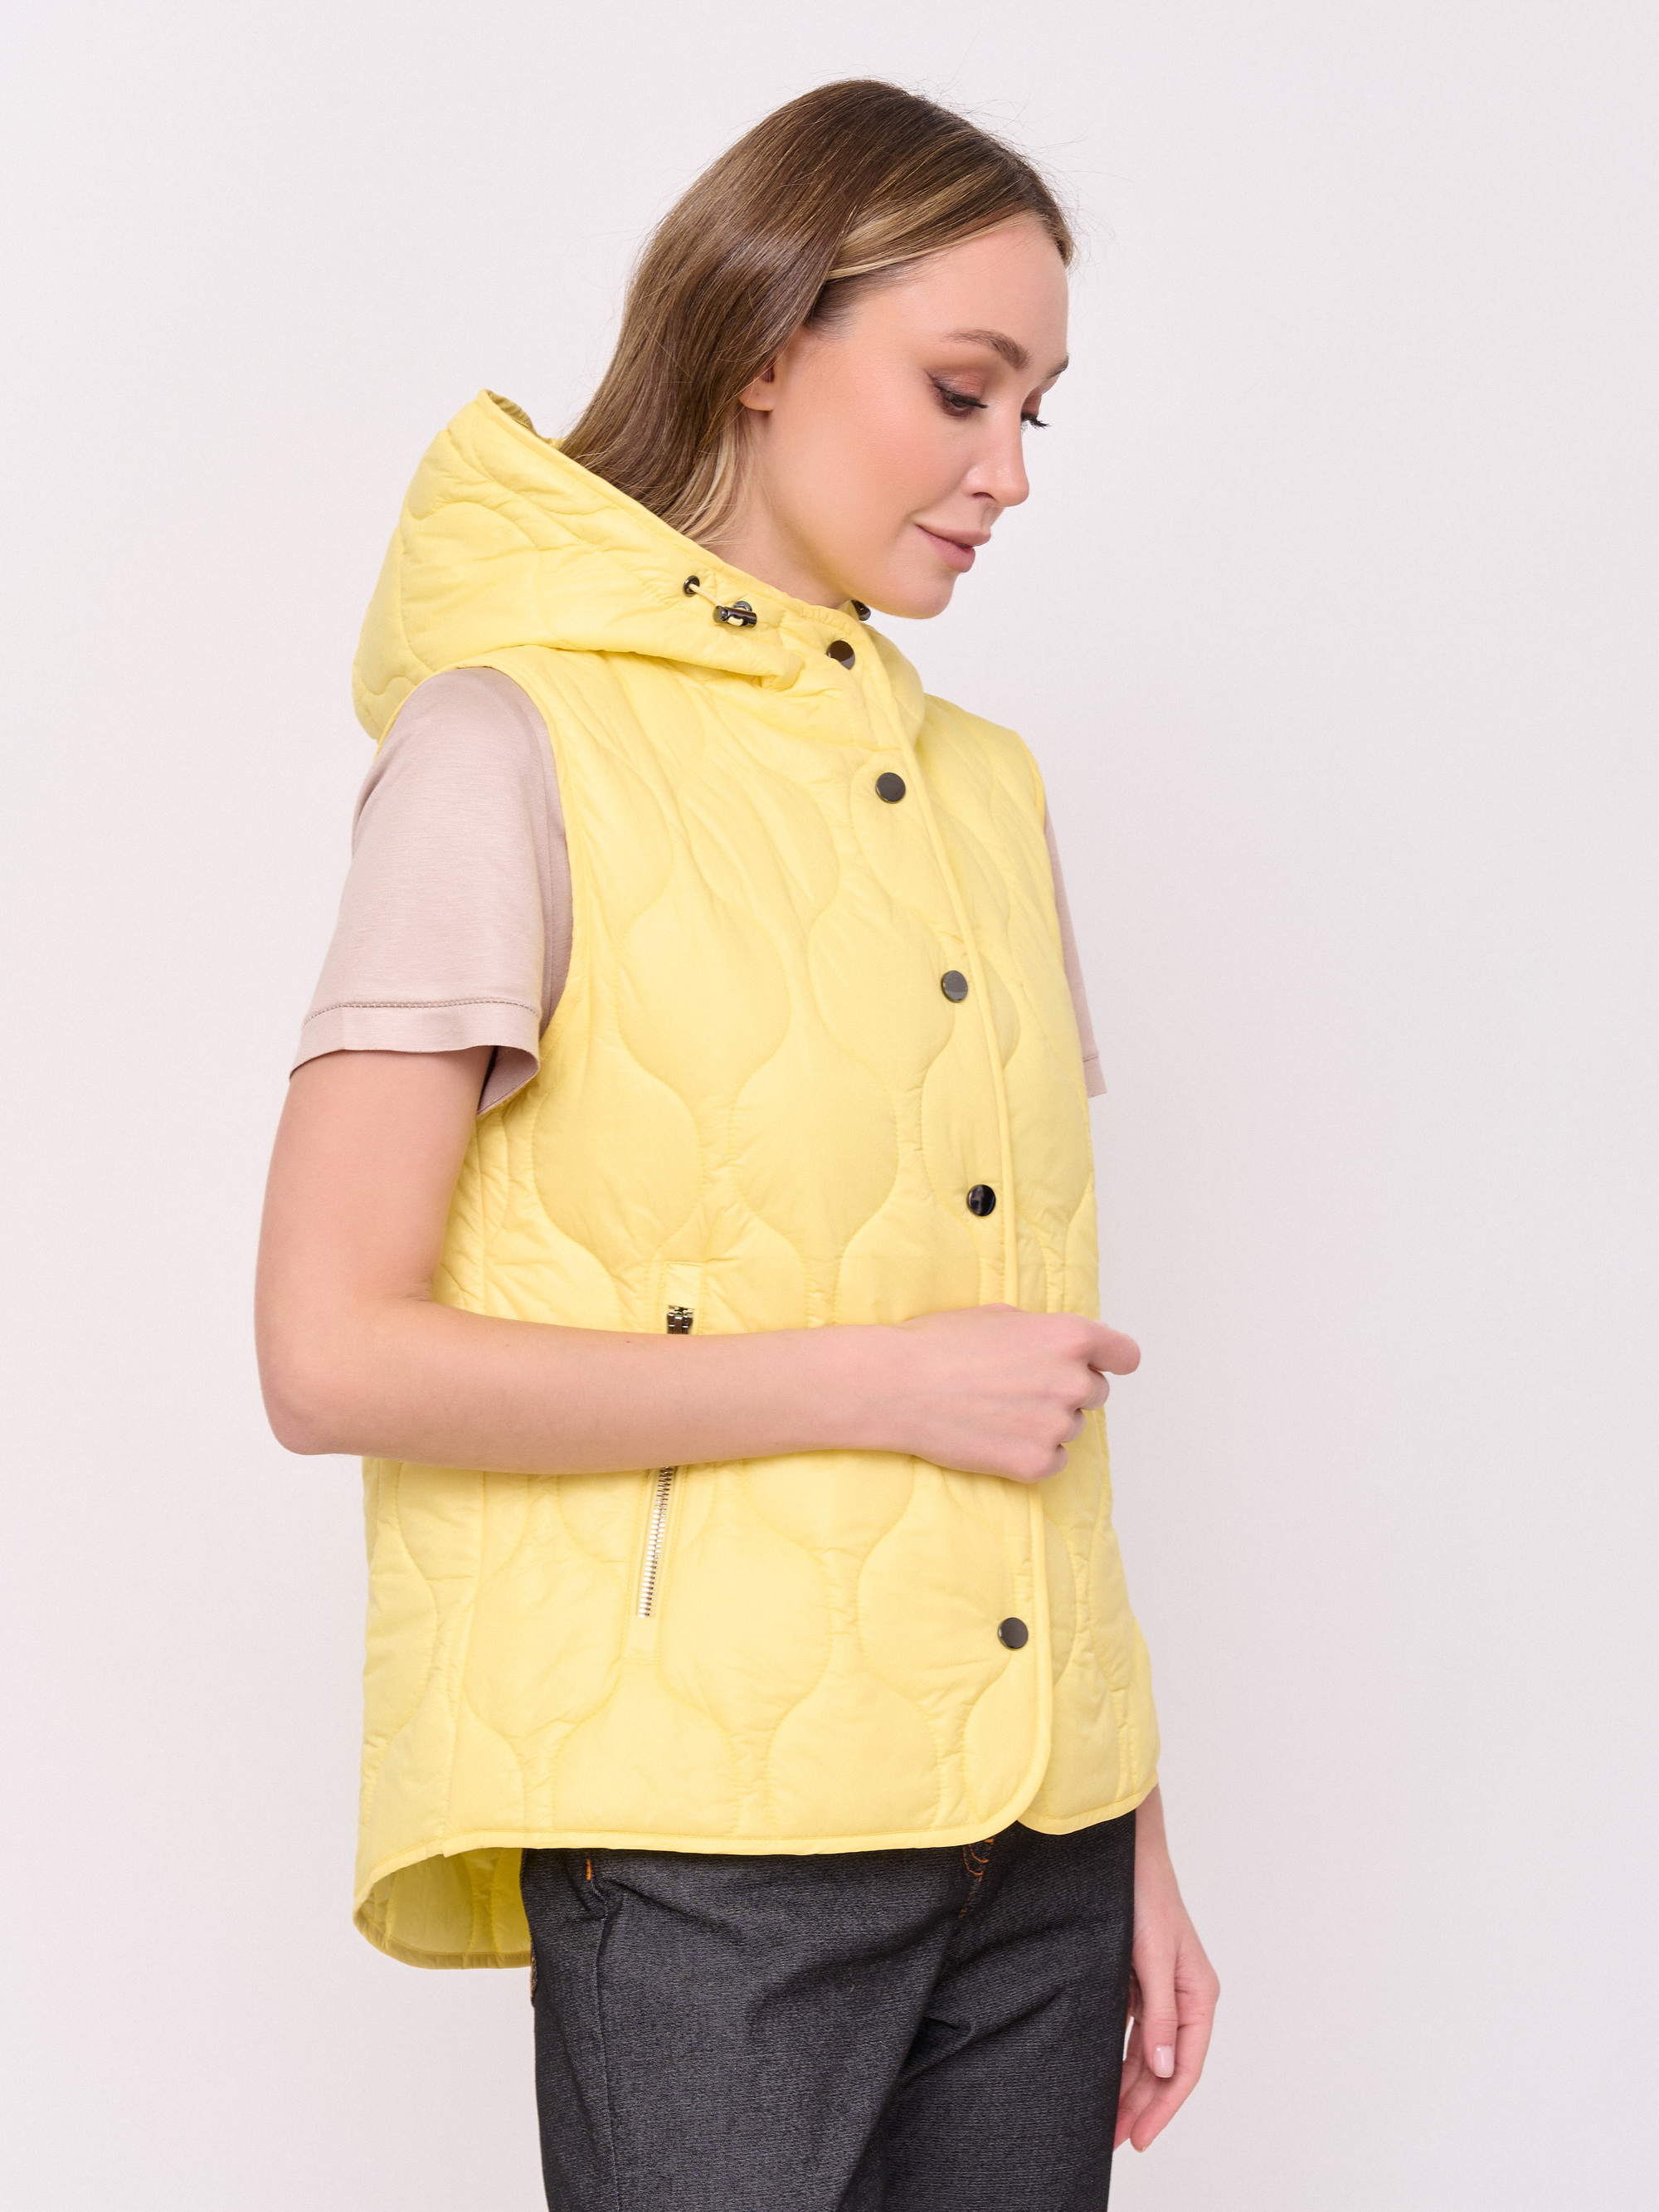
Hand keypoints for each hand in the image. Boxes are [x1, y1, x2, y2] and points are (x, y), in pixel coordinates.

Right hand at [875, 1303, 1139, 1482]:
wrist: (896, 1386)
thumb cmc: (940, 1344)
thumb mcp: (1002, 1316)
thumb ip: (1049, 1333)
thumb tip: (1076, 1346)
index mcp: (1069, 1337)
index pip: (1126, 1354)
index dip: (1112, 1360)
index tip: (1103, 1365)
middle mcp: (1072, 1381)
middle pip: (1097, 1392)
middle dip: (1067, 1389)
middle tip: (1019, 1387)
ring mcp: (1056, 1426)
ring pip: (1072, 1427)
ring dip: (1046, 1421)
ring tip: (997, 1409)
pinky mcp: (1036, 1463)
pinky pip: (1055, 1460)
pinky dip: (1032, 1453)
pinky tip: (995, 1435)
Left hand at [1116, 1785, 1219, 2151]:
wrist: (1124, 1852)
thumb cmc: (1143, 1896)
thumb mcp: (1152, 1957)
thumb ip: (1159, 2014)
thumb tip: (1166, 2069)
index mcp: (1198, 1993)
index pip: (1186, 2066)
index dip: (1164, 2106)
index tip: (1141, 2138)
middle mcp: (1184, 1996)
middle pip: (1167, 2067)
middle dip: (1144, 2106)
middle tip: (1116, 2141)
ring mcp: (1161, 1990)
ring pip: (1150, 2054)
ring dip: (1132, 2088)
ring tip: (1110, 2123)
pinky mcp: (1139, 1981)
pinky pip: (1135, 2033)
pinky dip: (1124, 2060)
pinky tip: (1108, 2080)